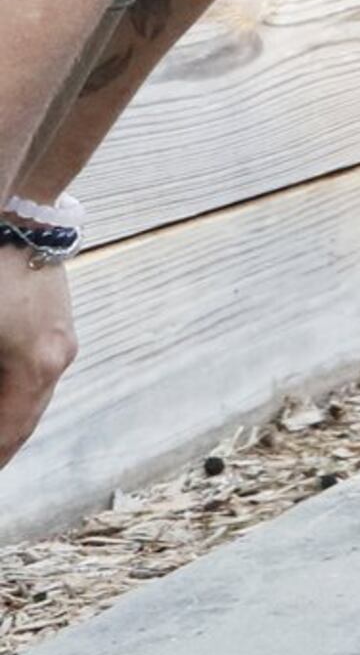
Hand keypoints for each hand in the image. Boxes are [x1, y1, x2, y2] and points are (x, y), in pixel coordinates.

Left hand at [0, 257, 76, 467]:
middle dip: (2, 444)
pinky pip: (34, 371)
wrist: (15, 210)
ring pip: (31, 395)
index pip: (8, 431)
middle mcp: (55, 356)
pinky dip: (12, 391)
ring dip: (8, 418)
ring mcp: (59, 337)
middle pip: (24, 418)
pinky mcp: (52, 319)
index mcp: (33, 365)